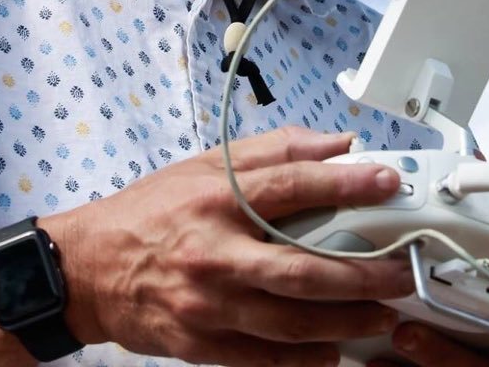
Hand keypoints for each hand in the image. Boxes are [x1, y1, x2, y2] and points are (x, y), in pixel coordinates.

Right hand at [46, 126, 416, 366]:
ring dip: (346, 321)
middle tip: (400, 271)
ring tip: (383, 314)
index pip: (293, 186)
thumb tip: (334, 143)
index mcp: (217, 199)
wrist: (88, 268)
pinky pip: (264, 359)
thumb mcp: (204, 165)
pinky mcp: (201, 345)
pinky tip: (336, 350)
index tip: (389, 181)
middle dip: (361, 273)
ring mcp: (208, 305)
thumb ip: (272, 151)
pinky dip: (305, 359)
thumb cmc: (150, 210)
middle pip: (302, 268)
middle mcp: (215, 252)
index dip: (346, 183)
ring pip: (291, 322)